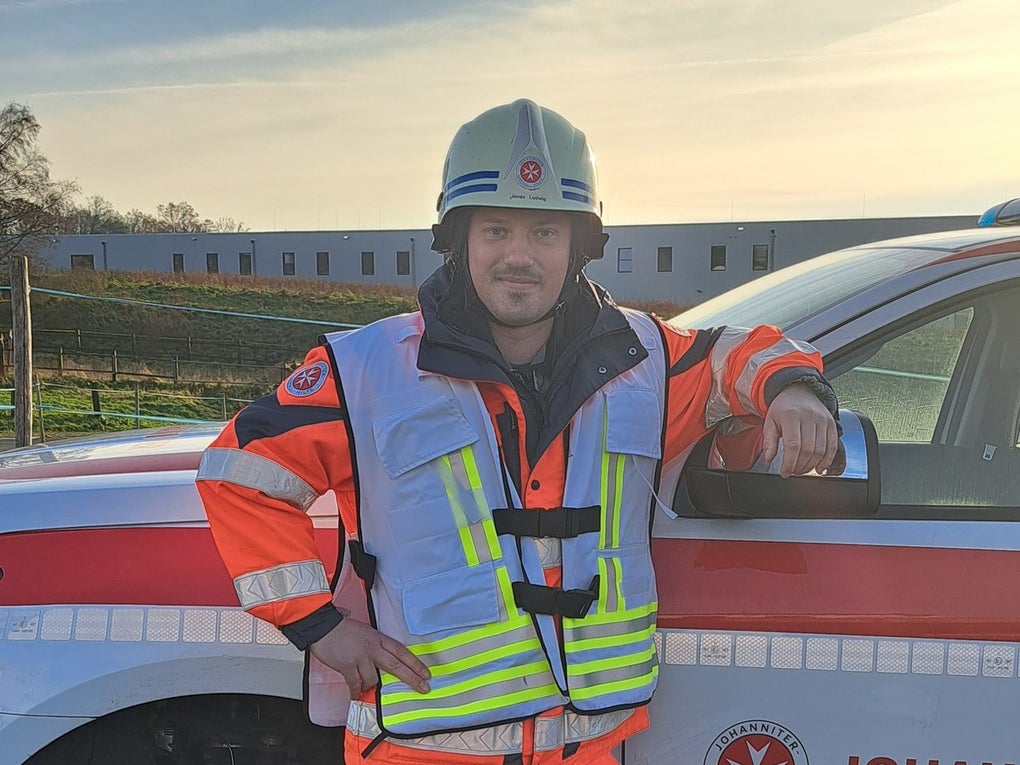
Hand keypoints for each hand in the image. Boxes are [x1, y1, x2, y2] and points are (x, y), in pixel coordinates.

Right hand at [308, 617, 430, 696]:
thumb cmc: (342, 630)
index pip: (401, 651)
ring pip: (374, 679)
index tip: (426, 673)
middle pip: (396, 665)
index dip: (415, 663)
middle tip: (424, 688)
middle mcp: (372, 647)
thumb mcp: (366, 633)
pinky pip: (355, 684)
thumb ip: (375, 646)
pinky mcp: (347, 665)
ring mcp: (360, 656)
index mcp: (378, 638)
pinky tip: (355, 695)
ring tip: (364, 687)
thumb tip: (382, 662)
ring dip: (370, 686)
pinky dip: (356, 692)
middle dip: (412, 678)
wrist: (323, 626)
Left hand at [761, 382, 838, 477]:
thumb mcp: (770, 421)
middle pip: (808, 450)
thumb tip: (769, 457)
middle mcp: (809, 417)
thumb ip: (769, 440)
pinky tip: (819, 468)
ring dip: (811, 465)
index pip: (793, 445)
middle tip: (793, 472)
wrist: (798, 391)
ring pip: (821, 450)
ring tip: (802, 469)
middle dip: (800, 466)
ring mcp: (822, 420)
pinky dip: (827, 460)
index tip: (785, 472)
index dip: (789, 463)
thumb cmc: (783, 408)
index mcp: (791, 415)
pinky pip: (833, 446)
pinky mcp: (831, 424)